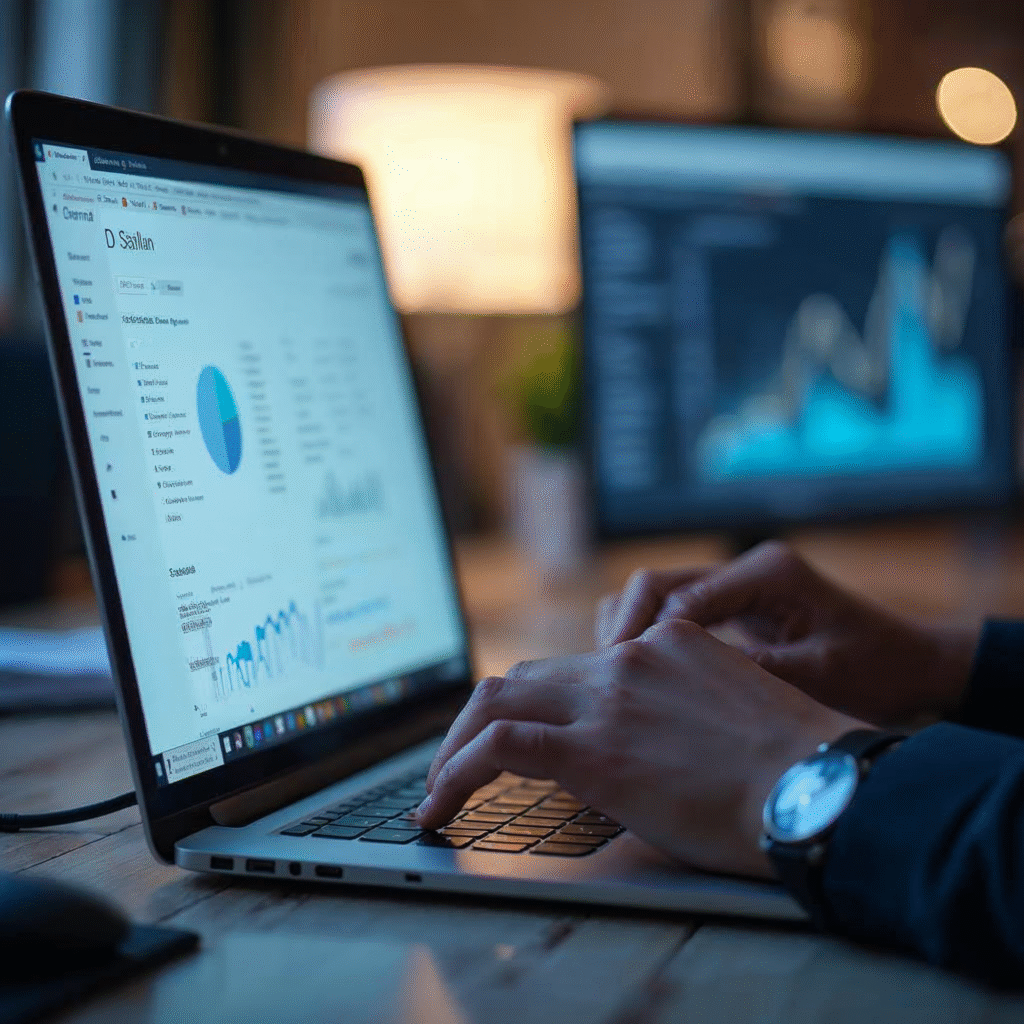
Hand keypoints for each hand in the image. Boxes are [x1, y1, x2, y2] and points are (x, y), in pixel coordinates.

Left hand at [416, 619, 862, 877]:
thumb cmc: (793, 768)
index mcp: (663, 644)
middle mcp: (627, 660)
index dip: (534, 704)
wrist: (819, 785)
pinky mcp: (595, 748)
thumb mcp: (730, 710)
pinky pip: (501, 747)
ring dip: (455, 746)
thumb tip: (646, 744)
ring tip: (437, 791)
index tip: (516, 738)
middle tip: (458, 763)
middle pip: (522, 676)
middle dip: (478, 720)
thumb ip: (678, 707)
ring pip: (498, 700)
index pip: (574, 666)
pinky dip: (457, 772)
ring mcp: (608, 699)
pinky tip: (441, 805)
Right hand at [595, 541, 978, 728]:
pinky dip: (649, 642)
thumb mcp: (819, 679)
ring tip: (616, 684)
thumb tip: (680, 689)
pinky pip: (670, 615)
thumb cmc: (877, 672)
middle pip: (653, 585)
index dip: (640, 636)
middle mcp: (743, 570)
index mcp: (766, 572)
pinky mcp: (730, 608)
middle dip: (623, 631)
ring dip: (631, 634)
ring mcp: (734, 585)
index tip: (615, 679)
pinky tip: (642, 683)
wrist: (911, 666)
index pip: (678, 594)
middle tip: (602, 681)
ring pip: (653, 596)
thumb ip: (752, 675)